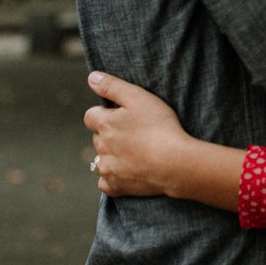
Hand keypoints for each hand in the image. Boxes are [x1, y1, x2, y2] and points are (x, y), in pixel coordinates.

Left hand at [84, 71, 190, 197]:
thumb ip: (112, 86)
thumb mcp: (138, 97)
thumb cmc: (160, 126)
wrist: (175, 163)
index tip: (122, 115)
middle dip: (109, 134)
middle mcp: (101, 148)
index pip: (90, 116)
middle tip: (133, 132)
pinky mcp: (116, 187)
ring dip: (110, 155)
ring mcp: (108, 169)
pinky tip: (127, 171)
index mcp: (104, 124)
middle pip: (97, 137)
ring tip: (133, 152)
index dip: (104, 113)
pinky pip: (105, 183)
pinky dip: (112, 177)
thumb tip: (91, 77)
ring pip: (100, 160)